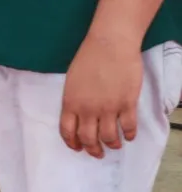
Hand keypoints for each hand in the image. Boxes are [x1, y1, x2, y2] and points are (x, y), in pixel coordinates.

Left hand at [60, 33, 142, 157]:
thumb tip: (78, 113)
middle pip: (88, 139)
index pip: (67, 130)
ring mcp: (108, 108)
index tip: (77, 147)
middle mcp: (88, 109)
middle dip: (93, 149)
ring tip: (114, 144)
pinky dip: (129, 135)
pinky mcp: (127, 104)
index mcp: (71, 101)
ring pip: (109, 137)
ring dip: (112, 144)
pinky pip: (128, 128)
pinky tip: (128, 135)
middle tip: (97, 152)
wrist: (109, 45)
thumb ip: (75, 98)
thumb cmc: (88, 57)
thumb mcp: (72, 79)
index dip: (72, 142)